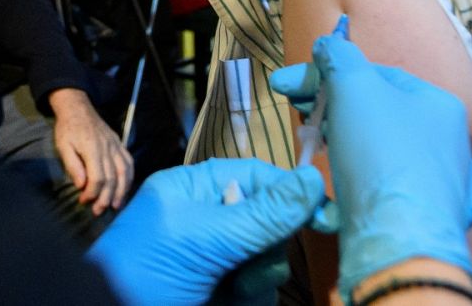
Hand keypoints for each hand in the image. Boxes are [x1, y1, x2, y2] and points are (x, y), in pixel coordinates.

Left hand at [49, 88, 132, 213]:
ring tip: (115, 205)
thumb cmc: (68, 128)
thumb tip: (81, 185)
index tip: (83, 201)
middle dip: (106, 197)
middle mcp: (108, 148)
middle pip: (112, 178)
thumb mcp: (63, 145)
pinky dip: (129, 178)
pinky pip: (129, 163)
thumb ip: (72, 165)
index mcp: (93, 149)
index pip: (98, 177)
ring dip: (121, 191)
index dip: (92, 192)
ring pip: (124, 172)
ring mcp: (116, 146)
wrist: (78, 108)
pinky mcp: (120, 144)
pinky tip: (125, 189)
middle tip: (98, 211)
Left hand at [87, 159, 325, 305]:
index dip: (290, 194)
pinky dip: (251, 296)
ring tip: (232, 289)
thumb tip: (313, 179)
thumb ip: (264, 213)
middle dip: (266, 247)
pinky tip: (231, 300)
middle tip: (250, 264)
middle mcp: (205, 219)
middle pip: (267, 222)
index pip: (255, 177)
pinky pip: (257, 289)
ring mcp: (212, 258)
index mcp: (193, 191)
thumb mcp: (208, 237)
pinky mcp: (219, 289)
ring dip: (258, 277)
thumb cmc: (146, 270)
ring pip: (267, 260)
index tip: (324, 216)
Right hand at [269, 35, 471, 298]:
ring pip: (378, 150)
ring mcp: (439, 183)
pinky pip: (384, 187)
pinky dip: (357, 180)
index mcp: (438, 104)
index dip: (328, 73)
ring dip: (340, 143)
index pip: (376, 74)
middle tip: (297, 113)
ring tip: (313, 148)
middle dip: (331, 108)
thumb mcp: (354, 88)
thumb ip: (339, 57)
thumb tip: (329, 45)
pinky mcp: (421, 217)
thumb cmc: (380, 155)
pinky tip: (338, 183)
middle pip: (376, 111)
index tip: (286, 85)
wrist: (399, 241)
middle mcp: (446, 142)